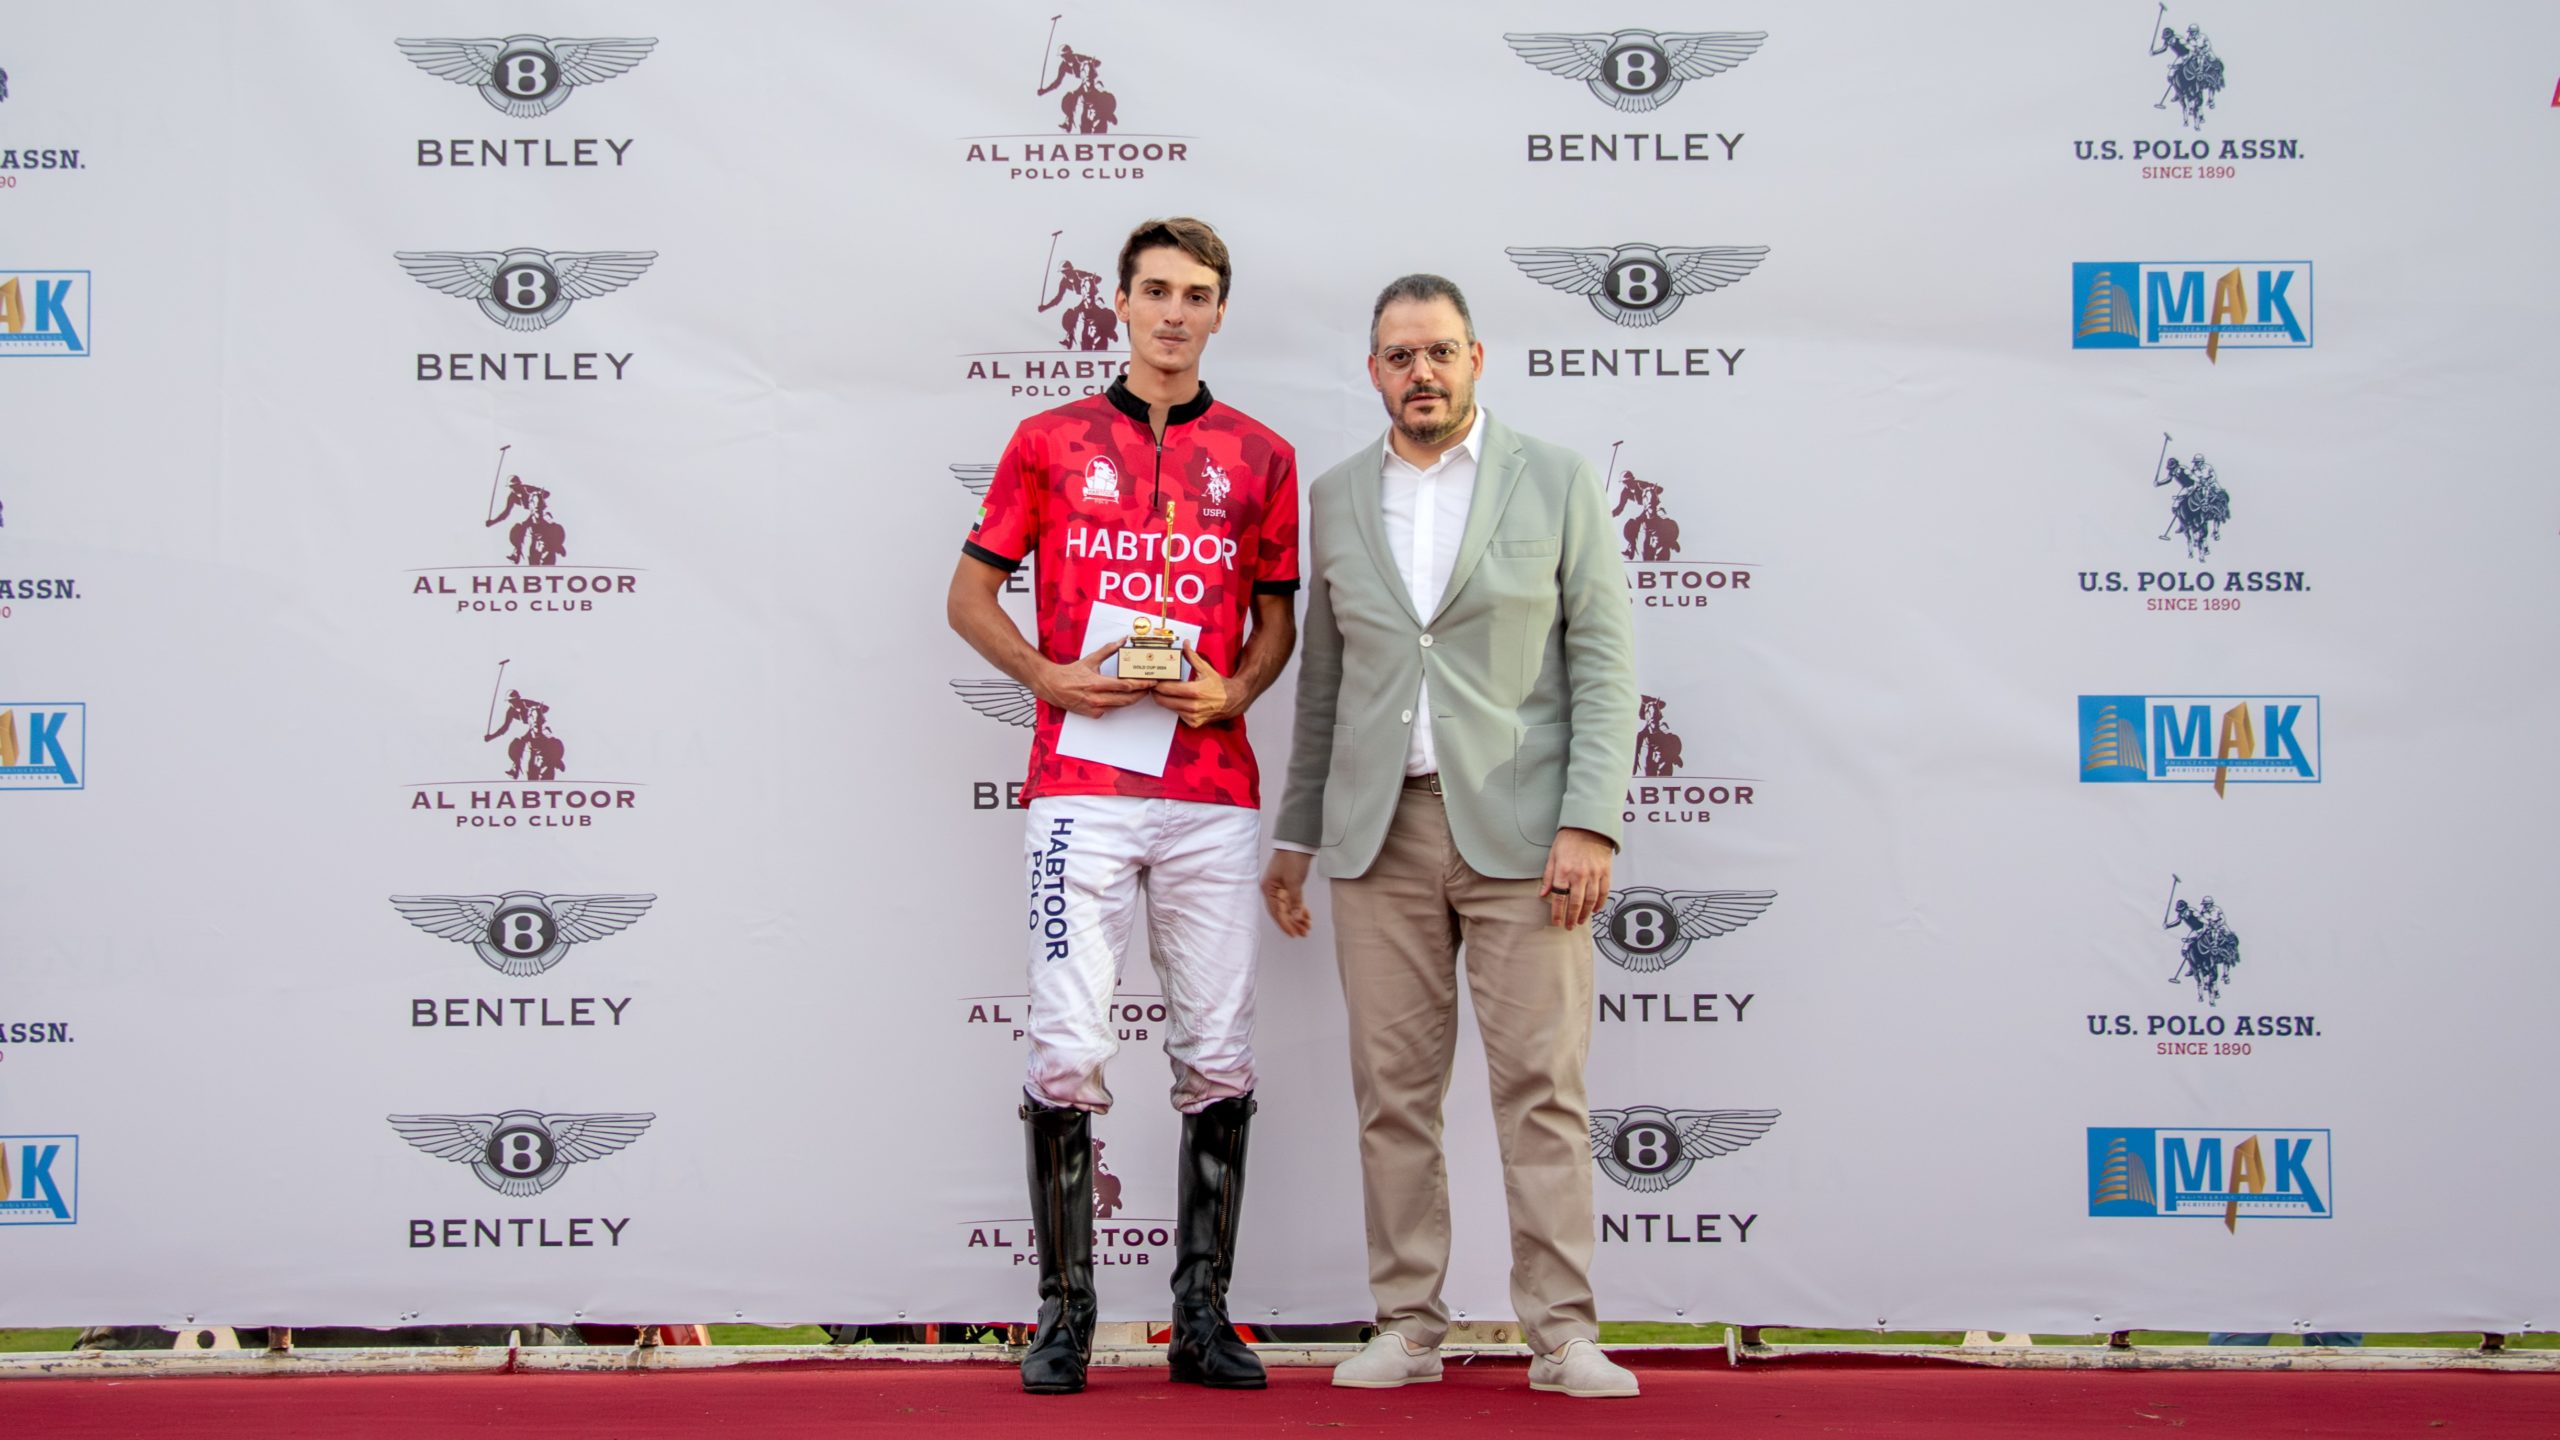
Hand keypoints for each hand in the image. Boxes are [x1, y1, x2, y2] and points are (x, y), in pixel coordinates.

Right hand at [1036, 639, 1155, 717]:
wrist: (1052, 686)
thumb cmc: (1069, 674)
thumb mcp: (1090, 660)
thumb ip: (1108, 650)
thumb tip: (1121, 641)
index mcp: (1096, 683)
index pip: (1125, 686)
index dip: (1141, 684)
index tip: (1151, 681)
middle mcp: (1096, 698)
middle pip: (1127, 699)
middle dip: (1141, 693)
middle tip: (1150, 687)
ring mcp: (1095, 708)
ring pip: (1121, 706)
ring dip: (1133, 699)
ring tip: (1142, 692)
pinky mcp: (1093, 714)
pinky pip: (1111, 710)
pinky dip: (1119, 703)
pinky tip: (1125, 697)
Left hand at [1150, 644, 1232, 727]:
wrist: (1233, 700)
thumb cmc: (1220, 685)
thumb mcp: (1206, 669)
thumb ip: (1192, 657)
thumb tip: (1185, 645)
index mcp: (1194, 691)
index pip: (1166, 689)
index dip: (1157, 684)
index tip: (1154, 679)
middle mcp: (1193, 706)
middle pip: (1163, 700)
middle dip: (1156, 692)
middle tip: (1155, 685)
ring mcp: (1193, 716)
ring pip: (1169, 708)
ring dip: (1165, 700)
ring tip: (1165, 691)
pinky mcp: (1193, 723)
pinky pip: (1177, 715)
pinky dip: (1175, 708)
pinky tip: (1179, 700)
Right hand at [1261, 849, 1312, 937]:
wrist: (1298, 842)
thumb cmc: (1292, 858)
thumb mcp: (1294, 881)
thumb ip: (1295, 901)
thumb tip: (1295, 918)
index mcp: (1269, 889)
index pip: (1277, 912)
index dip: (1285, 924)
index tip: (1294, 934)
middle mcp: (1273, 890)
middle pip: (1283, 912)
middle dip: (1293, 923)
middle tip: (1304, 933)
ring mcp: (1281, 888)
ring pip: (1289, 908)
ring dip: (1298, 918)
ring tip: (1307, 927)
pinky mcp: (1290, 885)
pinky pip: (1294, 901)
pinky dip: (1300, 909)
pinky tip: (1306, 916)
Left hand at [1541, 827, 1612, 928]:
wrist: (1589, 826)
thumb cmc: (1568, 840)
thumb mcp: (1553, 856)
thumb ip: (1548, 876)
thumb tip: (1543, 894)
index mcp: (1564, 871)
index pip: (1559, 898)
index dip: (1558, 913)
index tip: (1556, 922)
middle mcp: (1579, 875)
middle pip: (1576, 903)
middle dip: (1572, 918)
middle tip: (1569, 926)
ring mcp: (1594, 874)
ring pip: (1591, 900)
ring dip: (1585, 914)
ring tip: (1580, 921)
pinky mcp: (1605, 872)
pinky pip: (1604, 892)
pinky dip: (1600, 903)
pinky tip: (1595, 910)